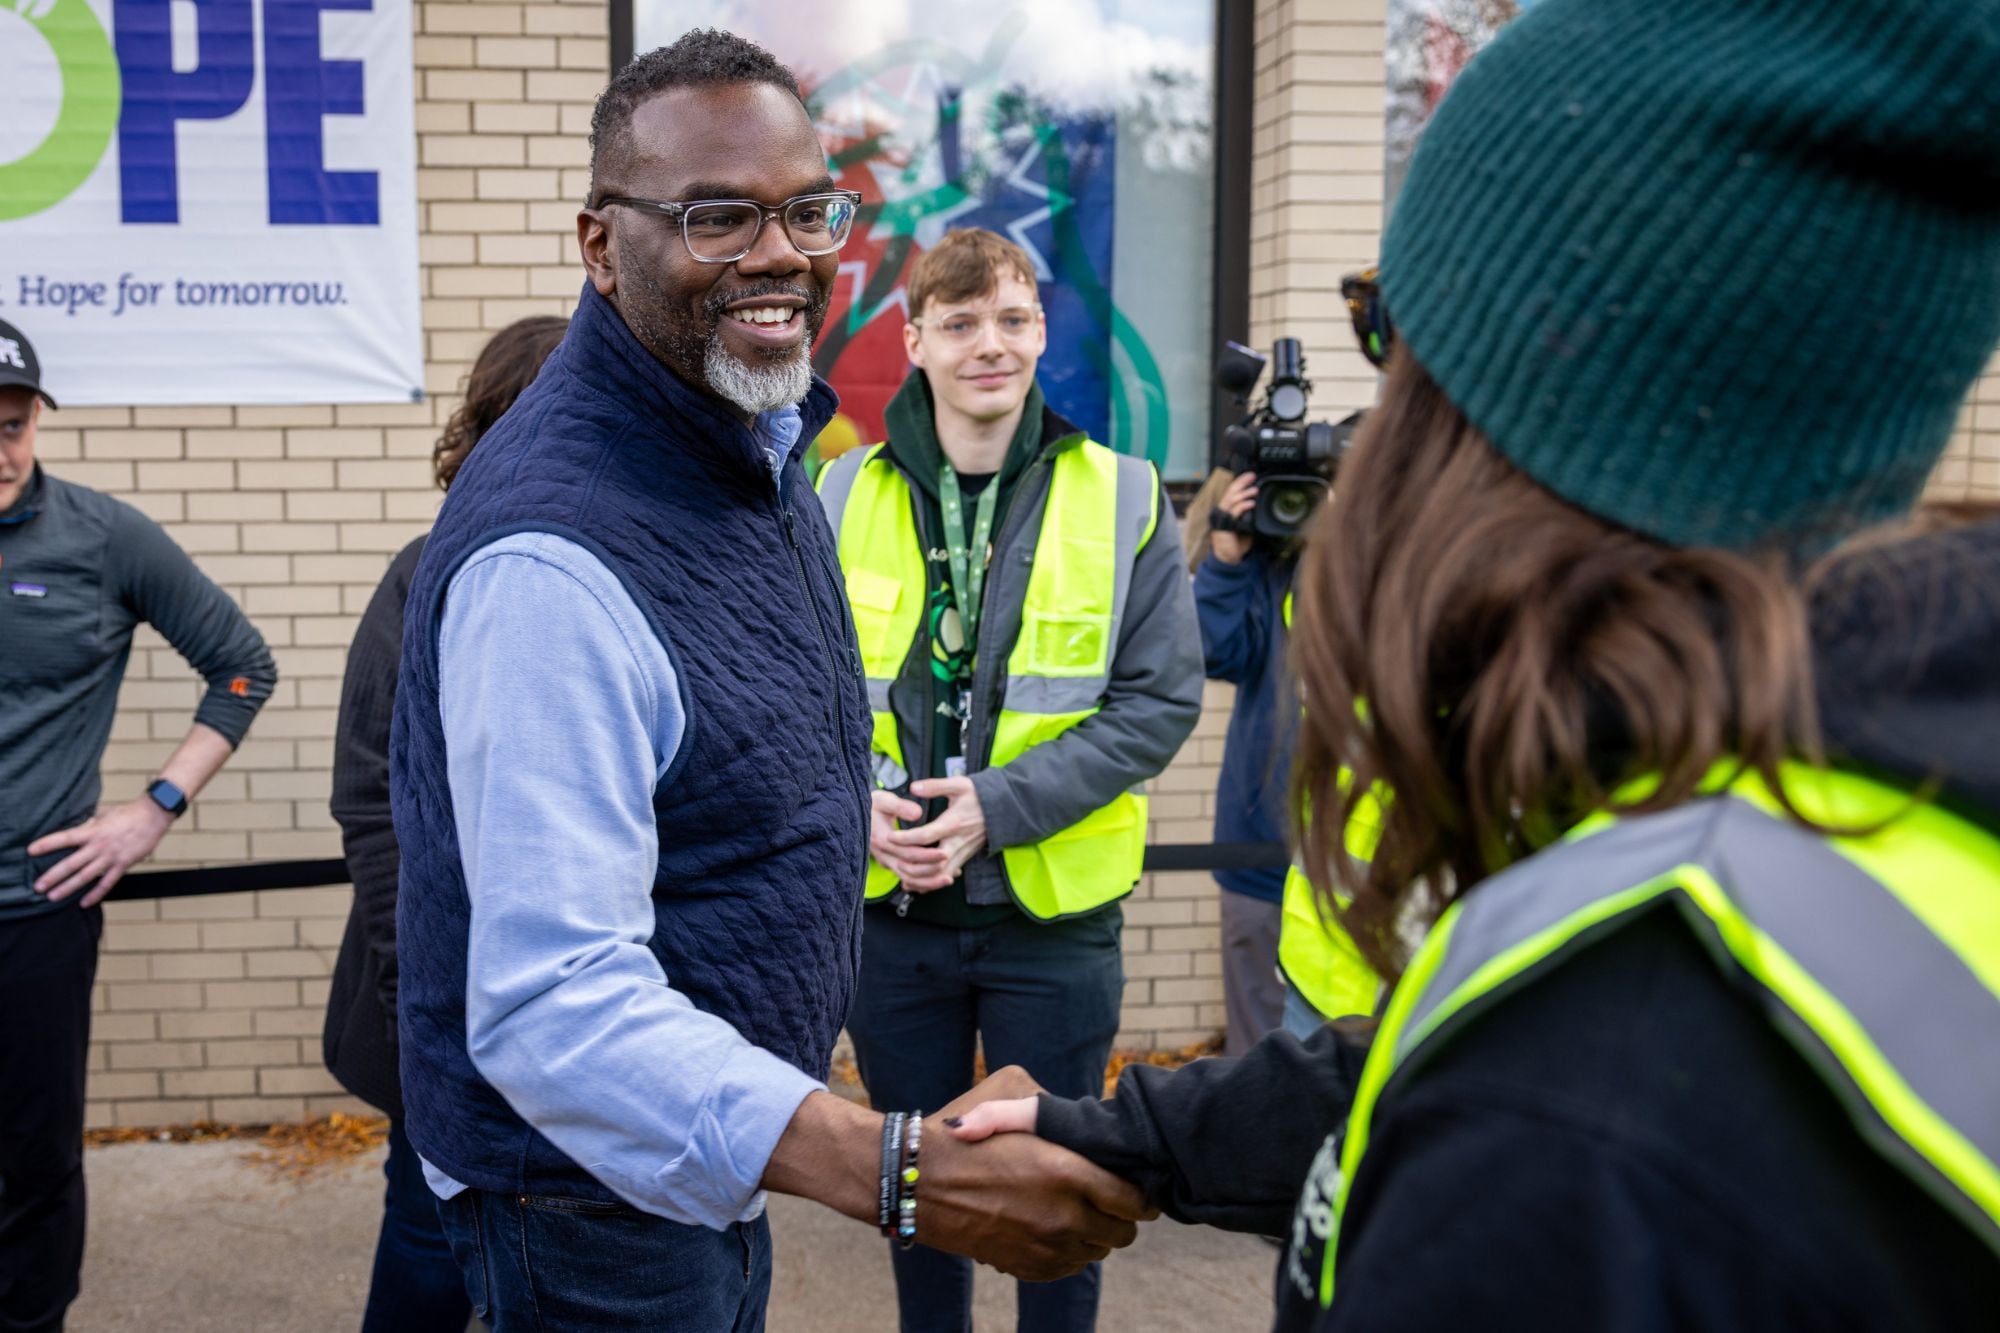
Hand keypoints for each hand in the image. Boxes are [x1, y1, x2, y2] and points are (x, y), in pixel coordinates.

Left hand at [29, 798, 175, 906]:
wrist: (154, 816)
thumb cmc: (129, 813)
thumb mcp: (105, 814)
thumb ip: (90, 823)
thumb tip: (78, 826)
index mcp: (93, 831)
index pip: (65, 838)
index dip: (47, 844)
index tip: (31, 851)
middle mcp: (99, 845)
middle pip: (72, 863)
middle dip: (53, 876)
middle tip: (38, 886)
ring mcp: (111, 857)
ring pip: (86, 876)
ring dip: (69, 887)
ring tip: (53, 896)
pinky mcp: (123, 864)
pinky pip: (107, 883)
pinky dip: (96, 893)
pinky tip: (84, 902)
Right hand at [870, 788, 948, 889]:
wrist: (853, 817)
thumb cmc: (871, 805)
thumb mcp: (883, 800)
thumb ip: (900, 806)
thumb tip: (917, 813)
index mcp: (881, 839)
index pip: (908, 853)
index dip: (927, 856)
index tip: (944, 853)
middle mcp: (883, 855)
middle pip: (909, 870)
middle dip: (931, 871)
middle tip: (952, 870)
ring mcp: (886, 861)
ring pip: (908, 878)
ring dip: (929, 882)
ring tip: (949, 879)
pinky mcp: (890, 863)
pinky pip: (907, 877)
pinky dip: (923, 881)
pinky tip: (940, 878)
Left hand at [884, 777, 987, 891]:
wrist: (1003, 808)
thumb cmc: (978, 795)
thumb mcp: (958, 785)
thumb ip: (935, 786)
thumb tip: (913, 787)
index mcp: (953, 823)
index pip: (927, 835)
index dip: (907, 838)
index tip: (890, 837)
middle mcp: (958, 842)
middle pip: (934, 863)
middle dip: (913, 865)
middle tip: (894, 860)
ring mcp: (962, 852)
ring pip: (940, 875)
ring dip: (921, 878)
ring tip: (901, 874)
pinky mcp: (964, 858)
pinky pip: (946, 876)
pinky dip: (931, 882)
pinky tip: (917, 882)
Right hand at [915, 1068, 1154, 1280]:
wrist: (916, 1180)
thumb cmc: (963, 1130)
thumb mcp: (1009, 1092)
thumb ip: (1054, 1106)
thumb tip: (1080, 1120)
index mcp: (1066, 1171)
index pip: (1133, 1199)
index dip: (1142, 1196)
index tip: (1138, 1191)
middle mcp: (1062, 1216)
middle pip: (1122, 1233)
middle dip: (1120, 1217)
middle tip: (1108, 1201)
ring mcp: (1044, 1247)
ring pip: (1096, 1253)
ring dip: (1093, 1234)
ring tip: (1076, 1213)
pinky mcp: (1025, 1267)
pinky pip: (1069, 1268)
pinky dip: (1069, 1252)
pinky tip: (1054, 1229)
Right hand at [1209, 471, 1257, 564]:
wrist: (1228, 558)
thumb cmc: (1236, 542)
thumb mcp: (1245, 525)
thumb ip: (1248, 515)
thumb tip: (1258, 504)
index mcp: (1226, 510)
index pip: (1231, 492)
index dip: (1240, 483)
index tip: (1250, 476)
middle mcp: (1222, 512)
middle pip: (1230, 492)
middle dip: (1241, 483)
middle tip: (1251, 476)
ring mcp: (1222, 518)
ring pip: (1231, 500)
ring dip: (1244, 494)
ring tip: (1254, 490)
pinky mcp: (1225, 526)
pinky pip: (1234, 512)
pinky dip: (1243, 506)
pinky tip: (1251, 503)